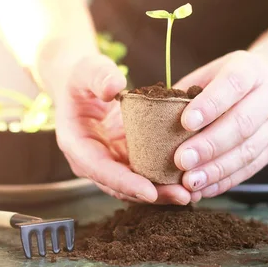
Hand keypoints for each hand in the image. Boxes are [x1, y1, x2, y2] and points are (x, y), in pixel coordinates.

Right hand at [54, 54, 198, 204]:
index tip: (150, 191)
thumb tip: (115, 88)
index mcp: (77, 144)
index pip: (101, 170)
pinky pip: (145, 174)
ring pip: (135, 186)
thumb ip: (100, 77)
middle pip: (121, 186)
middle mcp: (93, 161)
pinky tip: (188, 180)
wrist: (83, 84)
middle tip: (182, 196)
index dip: (125, 182)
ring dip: (162, 193)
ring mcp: (110, 162)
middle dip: (152, 194)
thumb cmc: (83, 77)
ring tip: (190, 194)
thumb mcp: (88, 70)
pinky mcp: (126, 158)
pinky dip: (165, 180)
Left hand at [174, 50, 267, 197]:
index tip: (185, 122)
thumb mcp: (211, 73)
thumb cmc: (229, 79)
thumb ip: (187, 93)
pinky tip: (204, 188)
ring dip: (216, 169)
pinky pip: (250, 169)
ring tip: (190, 181)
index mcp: (250, 70)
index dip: (210, 104)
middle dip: (209, 145)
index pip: (233, 85)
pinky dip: (225, 181)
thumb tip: (152, 118)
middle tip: (181, 160)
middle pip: (242, 124)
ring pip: (247, 151)